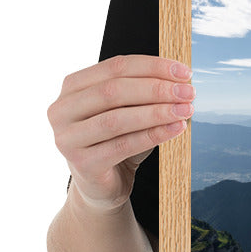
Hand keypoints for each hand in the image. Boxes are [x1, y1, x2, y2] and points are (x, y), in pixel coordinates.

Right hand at [48, 55, 193, 212]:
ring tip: (186, 110)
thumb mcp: (128, 110)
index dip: (153, 67)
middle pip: (114, 91)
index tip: (185, 72)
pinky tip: (176, 129)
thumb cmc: (116, 140)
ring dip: (157, 112)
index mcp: (72, 87)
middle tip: (188, 92)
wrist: (102, 185)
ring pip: (117, 119)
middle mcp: (62, 110)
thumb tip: (181, 81)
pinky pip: (123, 146)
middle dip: (156, 89)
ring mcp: (67, 138)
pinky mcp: (82, 164)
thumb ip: (144, 92)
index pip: (115, 67)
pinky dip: (153, 135)